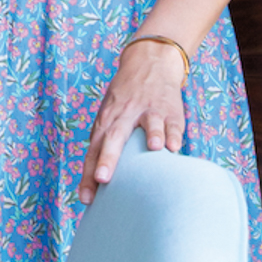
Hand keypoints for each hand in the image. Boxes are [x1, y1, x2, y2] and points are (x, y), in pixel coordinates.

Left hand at [78, 39, 185, 204]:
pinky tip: (174, 147)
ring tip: (154, 148)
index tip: (87, 199)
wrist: (150, 62)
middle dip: (108, 158)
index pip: (95, 148)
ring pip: (150, 123)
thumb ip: (104, 145)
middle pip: (115, 136)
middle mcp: (126, 114)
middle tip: (103, 178)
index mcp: (108, 119)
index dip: (89, 173)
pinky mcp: (170, 110)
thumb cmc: (125, 100)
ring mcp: (149, 110)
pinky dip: (173, 133)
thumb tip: (96, 187)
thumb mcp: (109, 115)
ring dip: (152, 135)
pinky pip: (172, 123)